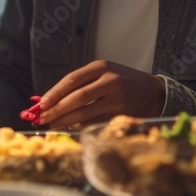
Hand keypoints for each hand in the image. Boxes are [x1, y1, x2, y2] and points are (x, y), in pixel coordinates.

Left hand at [36, 61, 165, 128]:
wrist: (153, 92)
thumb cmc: (122, 81)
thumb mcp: (104, 73)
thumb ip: (82, 83)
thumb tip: (52, 99)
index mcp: (101, 67)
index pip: (72, 79)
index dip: (55, 92)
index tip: (41, 103)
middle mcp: (109, 81)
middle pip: (77, 97)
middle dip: (57, 109)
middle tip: (42, 117)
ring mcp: (116, 98)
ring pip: (85, 112)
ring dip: (66, 121)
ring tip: (52, 125)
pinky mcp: (121, 114)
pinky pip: (95, 122)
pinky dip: (80, 126)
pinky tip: (70, 128)